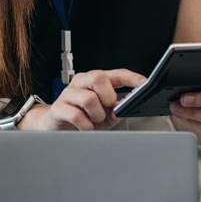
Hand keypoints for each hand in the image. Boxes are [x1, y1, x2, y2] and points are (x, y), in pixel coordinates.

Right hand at [21, 69, 145, 131]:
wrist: (55, 125)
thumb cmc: (82, 118)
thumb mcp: (104, 115)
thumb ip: (116, 110)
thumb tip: (125, 107)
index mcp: (95, 81)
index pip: (116, 74)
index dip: (131, 78)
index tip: (144, 84)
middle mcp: (81, 82)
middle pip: (98, 77)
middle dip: (108, 96)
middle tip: (107, 108)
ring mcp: (68, 94)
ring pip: (89, 98)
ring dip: (97, 114)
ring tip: (94, 120)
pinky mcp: (58, 108)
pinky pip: (77, 115)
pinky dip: (86, 126)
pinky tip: (86, 128)